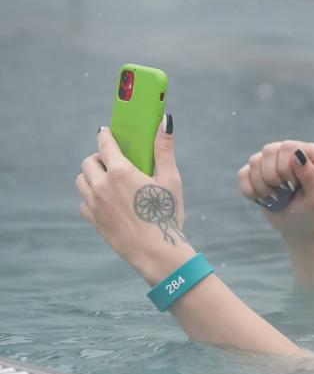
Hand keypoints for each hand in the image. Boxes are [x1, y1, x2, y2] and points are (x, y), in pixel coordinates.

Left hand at [76, 118, 185, 271]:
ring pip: (82, 181)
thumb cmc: (167, 214)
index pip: (105, 145)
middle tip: (111, 160)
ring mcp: (95, 204)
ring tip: (107, 180)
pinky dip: (91, 198)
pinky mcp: (94, 220)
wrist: (157, 251)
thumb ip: (164, 149)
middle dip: (98, 157)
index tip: (105, 131)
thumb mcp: (171, 180)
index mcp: (121, 171)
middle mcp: (102, 185)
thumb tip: (165, 122)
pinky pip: (83, 202)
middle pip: (89, 162)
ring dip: (92, 176)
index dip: (105, 136)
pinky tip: (106, 201)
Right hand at [238, 140, 313, 237]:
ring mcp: (272, 159)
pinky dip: (251, 191)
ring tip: (275, 197)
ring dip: (262, 186)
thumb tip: (297, 153)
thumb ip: (310, 175)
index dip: (286, 168)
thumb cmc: (312, 211)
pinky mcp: (255, 171)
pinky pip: (243, 174)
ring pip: (254, 161)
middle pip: (269, 150)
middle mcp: (290, 151)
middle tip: (284, 192)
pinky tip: (263, 199)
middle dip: (273, 177)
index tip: (295, 185)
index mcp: (311, 152)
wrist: (299, 226)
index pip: (289, 147)